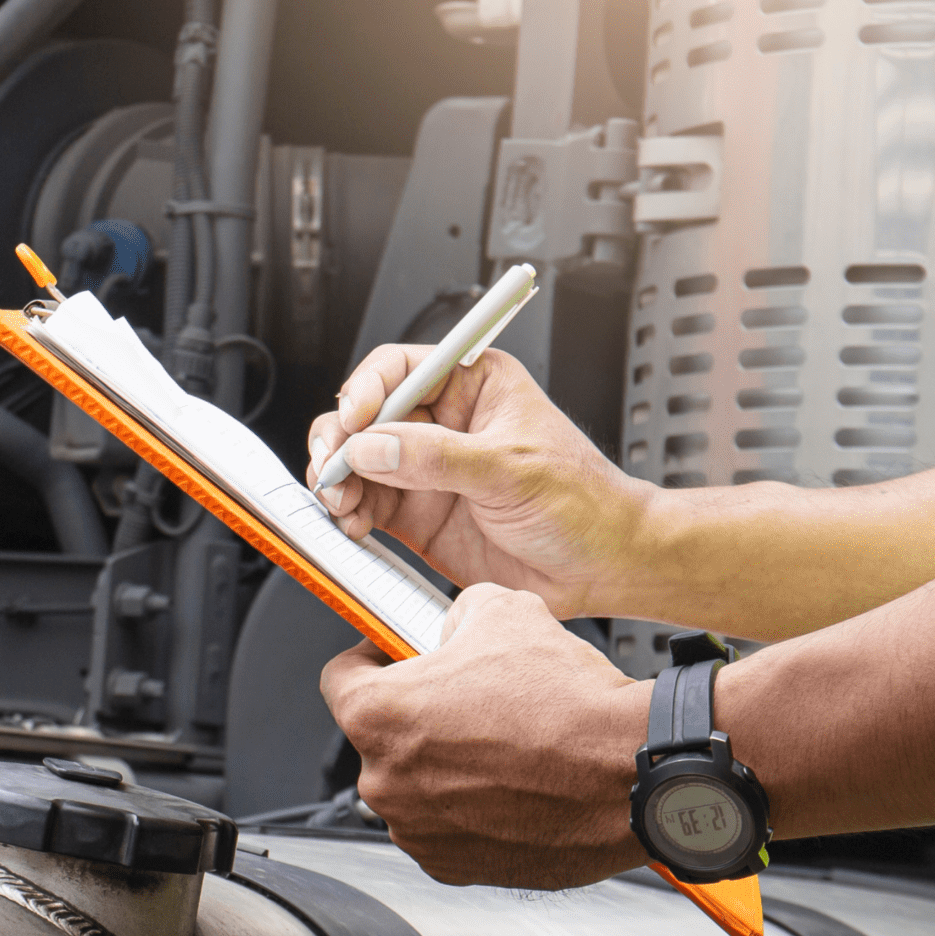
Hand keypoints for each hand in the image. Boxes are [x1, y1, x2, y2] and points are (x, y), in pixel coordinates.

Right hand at [305, 346, 653, 618]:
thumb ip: (438, 458)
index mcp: (472, 386)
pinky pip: (367, 506)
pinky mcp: (418, 516)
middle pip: (366, 417)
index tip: (355, 421)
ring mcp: (426, 471)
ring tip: (340, 504)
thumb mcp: (510, 468)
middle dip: (341, 440)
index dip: (368, 390)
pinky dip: (349, 515)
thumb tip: (373, 446)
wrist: (602, 566)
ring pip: (358, 464)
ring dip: (338, 481)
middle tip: (332, 468)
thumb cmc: (581, 502)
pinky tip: (352, 525)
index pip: (400, 369)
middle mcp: (443, 424)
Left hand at [321, 582, 647, 888]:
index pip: (339, 679)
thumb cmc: (570, 704)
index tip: (391, 657)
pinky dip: (470, 809)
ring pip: (415, 787)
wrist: (630, 772)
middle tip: (469, 701)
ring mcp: (419, 831)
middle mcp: (387, 781)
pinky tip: (514, 783)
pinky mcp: (454, 867)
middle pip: (382, 738)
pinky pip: (447, 828)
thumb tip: (452, 625)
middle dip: (418, 717)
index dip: (371, 659)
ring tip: (503, 744)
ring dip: (445, 767)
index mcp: (379, 715)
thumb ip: (455, 614)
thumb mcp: (504, 611)